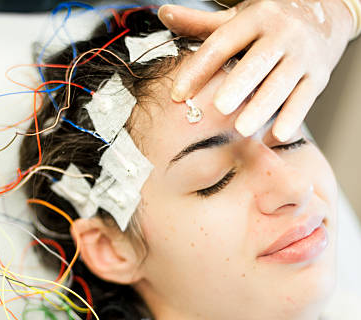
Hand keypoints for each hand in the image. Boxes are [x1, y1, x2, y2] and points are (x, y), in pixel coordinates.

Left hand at [158, 0, 354, 140]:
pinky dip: (291, 118)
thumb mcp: (238, 17)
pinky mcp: (319, 75)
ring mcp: (303, 55)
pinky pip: (304, 99)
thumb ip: (201, 23)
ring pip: (281, 83)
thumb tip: (164, 14)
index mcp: (256, 18)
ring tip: (243, 128)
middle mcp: (282, 34)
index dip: (198, 69)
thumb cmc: (270, 21)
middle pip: (256, 62)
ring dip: (262, 107)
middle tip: (219, 107)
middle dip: (238, 86)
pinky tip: (275, 136)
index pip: (220, 44)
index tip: (177, 94)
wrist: (327, 12)